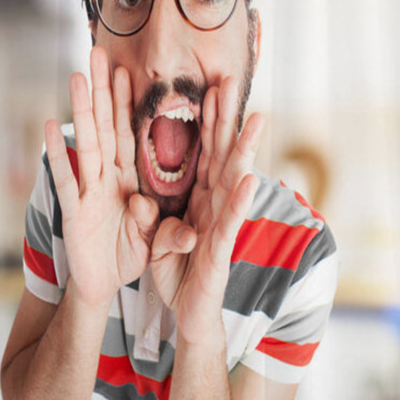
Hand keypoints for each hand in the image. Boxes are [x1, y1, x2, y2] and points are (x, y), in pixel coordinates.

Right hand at [45, 46, 158, 307]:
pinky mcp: (75, 211)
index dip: (132, 105)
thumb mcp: (158, 239)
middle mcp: (109, 178)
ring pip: (89, 144)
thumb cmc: (129, 254)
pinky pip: (68, 179)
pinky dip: (59, 155)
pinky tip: (51, 127)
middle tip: (99, 53)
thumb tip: (178, 220)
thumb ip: (168, 227)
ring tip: (79, 76)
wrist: (104, 286)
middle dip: (105, 92)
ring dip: (84, 111)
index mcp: (131, 179)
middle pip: (108, 127)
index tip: (132, 71)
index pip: (134, 134)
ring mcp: (90, 192)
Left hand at [150, 77, 262, 342]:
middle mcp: (213, 204)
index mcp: (197, 198)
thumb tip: (143, 202)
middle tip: (232, 83)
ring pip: (233, 180)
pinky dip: (239, 201)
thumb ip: (153, 220)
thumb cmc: (179, 274)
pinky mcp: (221, 250)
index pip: (203, 153)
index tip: (208, 88)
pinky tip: (249, 179)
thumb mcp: (157, 242)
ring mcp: (221, 225)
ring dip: (244, 150)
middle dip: (226, 120)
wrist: (189, 316)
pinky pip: (230, 222)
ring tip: (256, 120)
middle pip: (220, 155)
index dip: (206, 122)